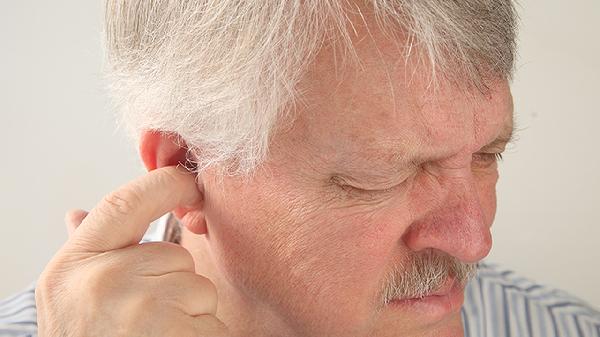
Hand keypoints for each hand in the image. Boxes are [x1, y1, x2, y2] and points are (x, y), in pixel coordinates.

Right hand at [35, 166, 227, 336]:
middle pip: (176, 255)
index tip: (188, 180)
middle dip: (173, 280)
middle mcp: (105, 281)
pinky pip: (210, 319)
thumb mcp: (69, 296)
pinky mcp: (176, 333)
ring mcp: (141, 309)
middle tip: (145, 314)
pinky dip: (201, 333)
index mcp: (76, 265)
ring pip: (198, 287)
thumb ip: (85, 251)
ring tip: (154, 334)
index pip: (124, 202)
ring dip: (187, 310)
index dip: (163, 182)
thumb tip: (77, 214)